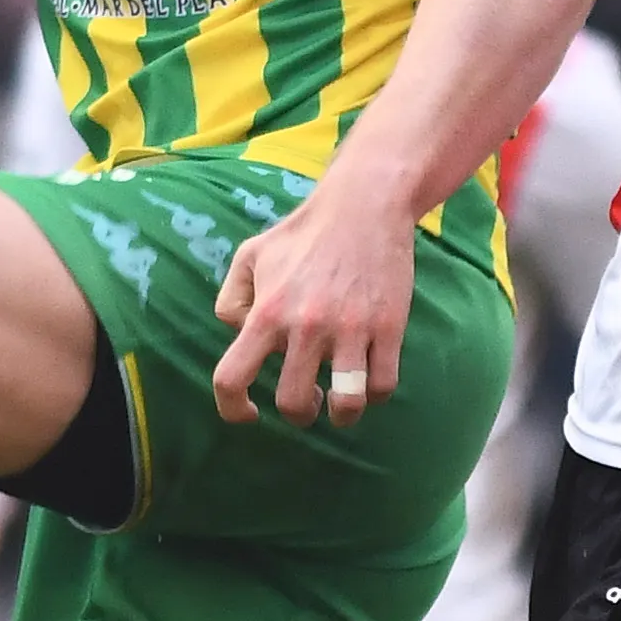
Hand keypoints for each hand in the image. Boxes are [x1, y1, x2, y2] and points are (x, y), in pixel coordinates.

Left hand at [210, 179, 415, 425]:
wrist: (364, 205)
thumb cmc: (303, 233)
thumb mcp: (250, 255)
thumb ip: (231, 299)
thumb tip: (239, 338)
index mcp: (266, 312)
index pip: (232, 378)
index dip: (233, 408)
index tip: (248, 414)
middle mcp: (306, 326)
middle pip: (294, 403)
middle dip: (299, 413)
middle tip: (308, 400)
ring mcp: (351, 330)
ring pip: (347, 404)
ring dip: (341, 415)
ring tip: (341, 403)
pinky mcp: (389, 328)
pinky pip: (383, 386)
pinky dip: (375, 394)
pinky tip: (368, 380)